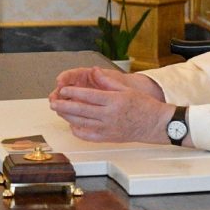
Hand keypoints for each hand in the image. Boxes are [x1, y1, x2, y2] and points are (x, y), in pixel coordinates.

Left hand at [48, 67, 171, 142]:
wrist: (155, 124)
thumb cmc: (144, 106)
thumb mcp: (126, 88)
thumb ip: (107, 81)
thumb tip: (94, 71)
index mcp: (114, 101)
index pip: (88, 96)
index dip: (73, 92)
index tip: (63, 90)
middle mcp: (109, 115)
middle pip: (81, 110)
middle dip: (64, 106)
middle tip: (53, 101)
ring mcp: (107, 128)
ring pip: (81, 123)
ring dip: (67, 117)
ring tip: (59, 111)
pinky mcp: (107, 138)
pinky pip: (88, 136)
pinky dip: (77, 130)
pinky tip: (72, 124)